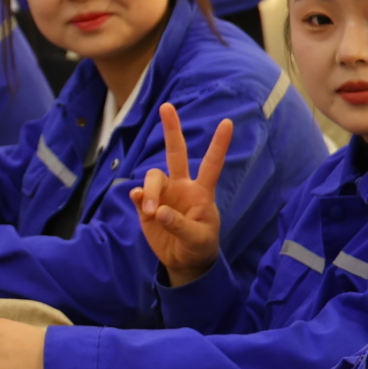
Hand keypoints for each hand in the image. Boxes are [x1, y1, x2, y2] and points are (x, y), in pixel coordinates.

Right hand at [131, 104, 234, 285]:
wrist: (184, 262)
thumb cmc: (199, 246)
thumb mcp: (198, 239)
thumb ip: (180, 226)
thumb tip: (158, 211)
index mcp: (201, 192)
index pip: (211, 164)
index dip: (219, 144)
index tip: (228, 122)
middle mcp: (182, 186)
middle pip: (175, 152)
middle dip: (171, 129)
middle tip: (167, 106)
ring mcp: (163, 194)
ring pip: (153, 176)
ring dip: (150, 191)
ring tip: (151, 211)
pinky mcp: (146, 206)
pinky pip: (138, 194)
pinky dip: (138, 196)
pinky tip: (141, 204)